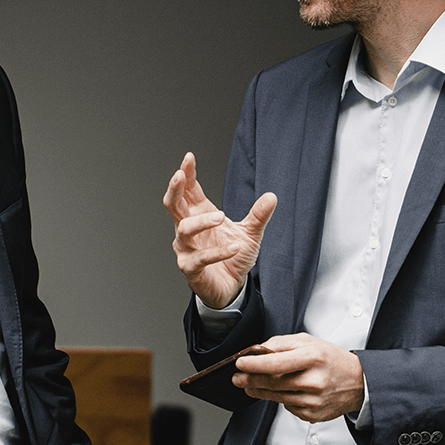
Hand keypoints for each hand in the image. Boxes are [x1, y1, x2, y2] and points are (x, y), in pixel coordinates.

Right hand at [163, 152, 276, 309]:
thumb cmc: (234, 256)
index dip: (187, 174)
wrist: (232, 287)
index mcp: (199, 214)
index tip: (189, 157)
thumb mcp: (250, 233)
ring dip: (201, 221)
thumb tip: (272, 196)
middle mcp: (187, 230)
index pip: (188, 191)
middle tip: (180, 175)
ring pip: (183, 229)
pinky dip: (217, 252)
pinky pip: (200, 258)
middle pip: (173, 205)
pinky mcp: (191, 269)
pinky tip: (234, 247)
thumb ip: (258, 215)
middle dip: (175, 189)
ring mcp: (186, 249)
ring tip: (221, 217)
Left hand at [232, 334, 364, 421]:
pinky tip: (281, 392)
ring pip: (276, 397)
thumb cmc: (331, 359)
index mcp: (312, 357)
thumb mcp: (308, 341)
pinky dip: (280, 399)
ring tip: (248, 385)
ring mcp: (313, 400)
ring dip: (258, 391)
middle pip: (272, 382)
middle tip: (237, 377)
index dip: (253, 364)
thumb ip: (281, 343)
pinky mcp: (313, 414)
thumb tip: (257, 350)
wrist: (358, 382)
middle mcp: (313, 380)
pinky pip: (287, 407)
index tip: (239, 363)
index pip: (275, 363)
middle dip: (249, 380)